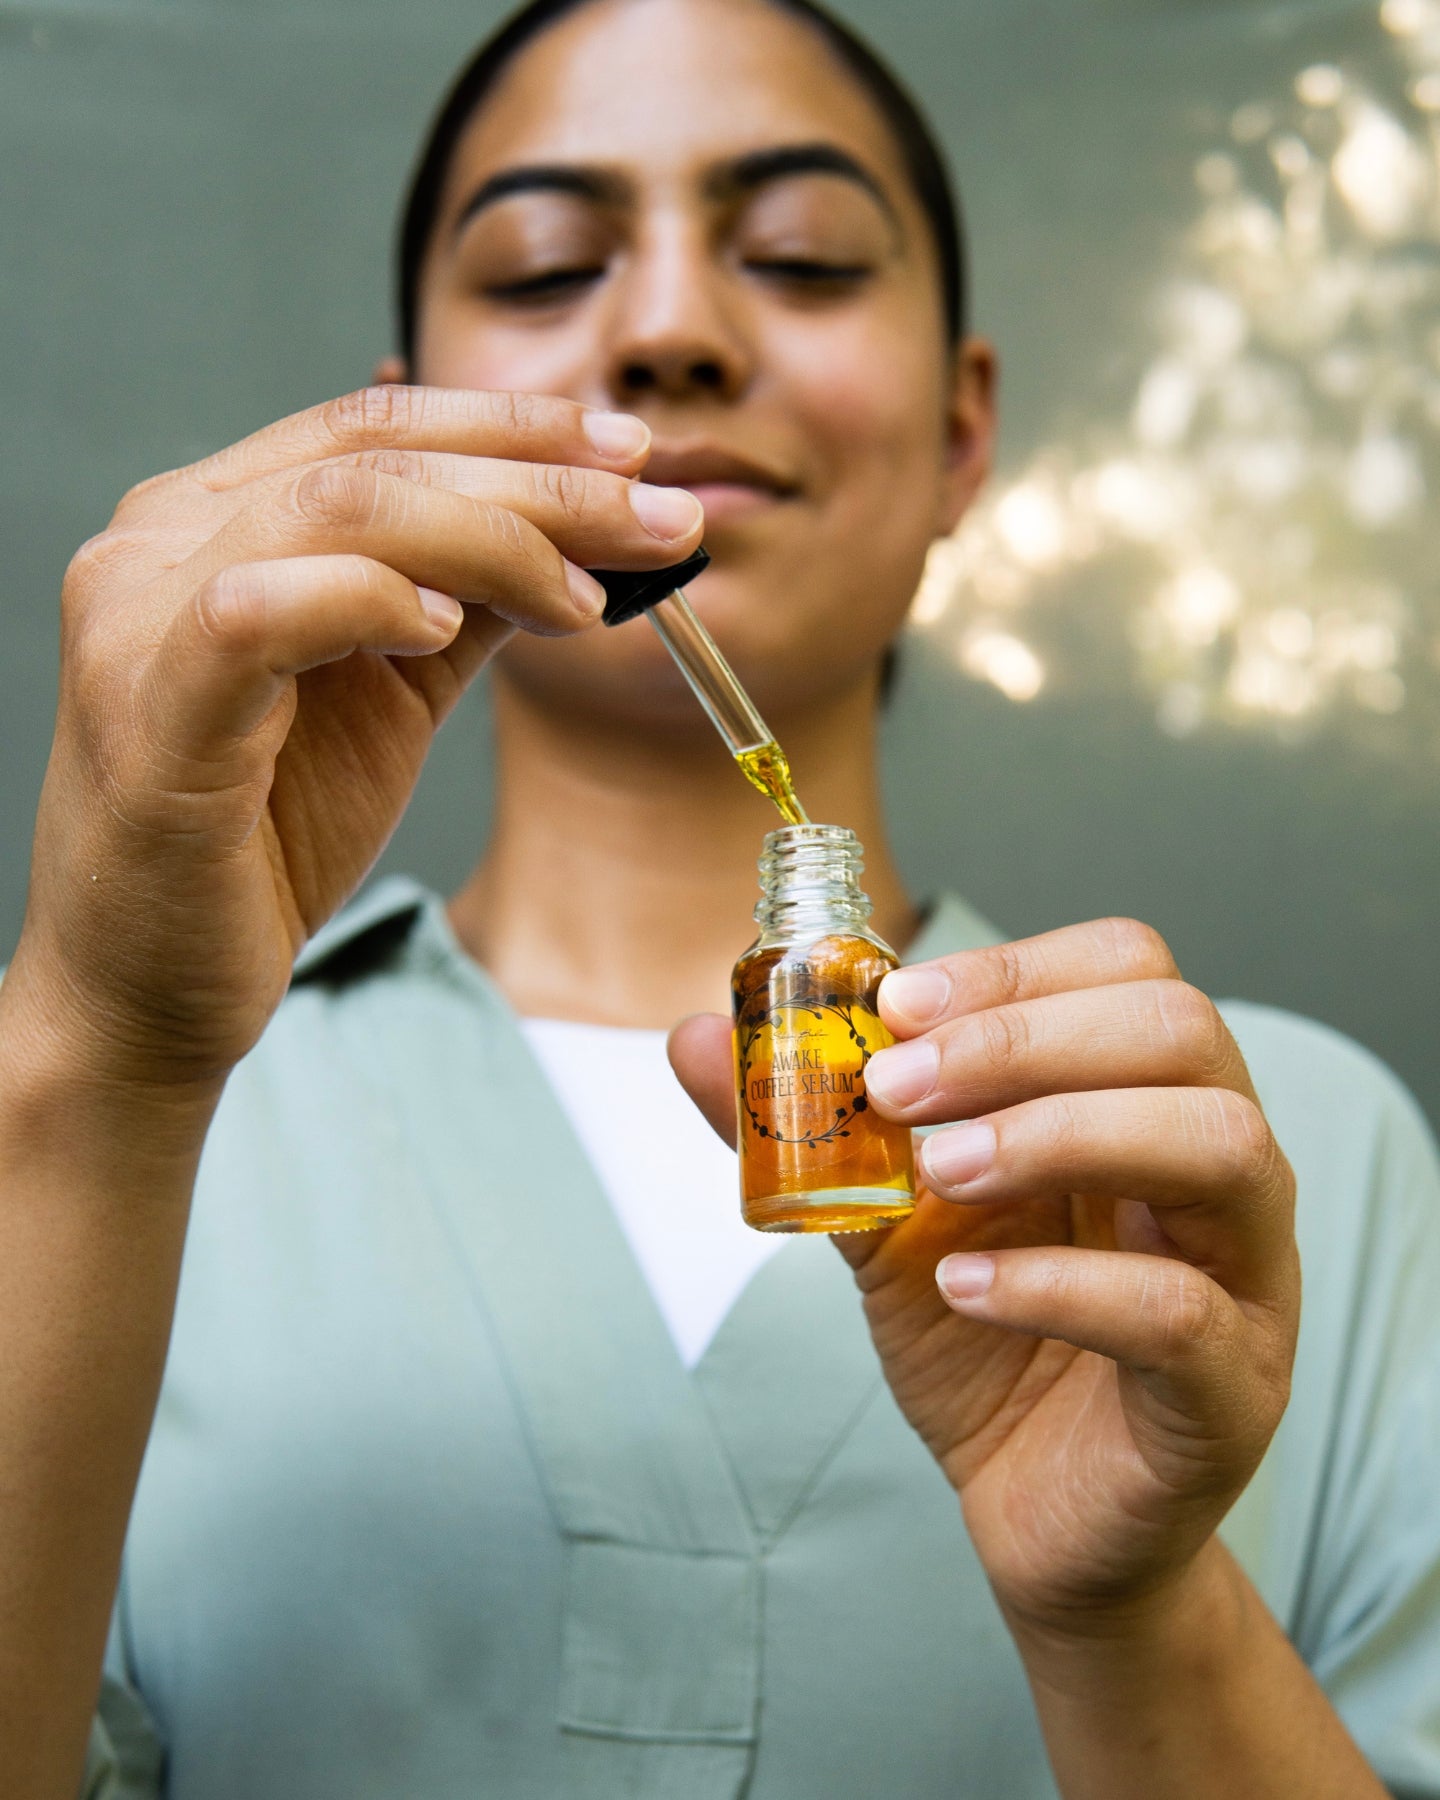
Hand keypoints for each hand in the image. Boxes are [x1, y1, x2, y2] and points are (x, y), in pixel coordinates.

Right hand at [10, 386, 702, 1094]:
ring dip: (491, 540)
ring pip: (333, 512)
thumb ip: (458, 604)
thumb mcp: (390, 698)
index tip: (637, 455)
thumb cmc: (264, 843)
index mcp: (212, 521)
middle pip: (372, 457)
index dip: (516, 428)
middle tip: (664, 520)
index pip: (373, 426)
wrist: (155, 986)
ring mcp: (139, 617)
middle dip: (542, 482)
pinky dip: (365, 602)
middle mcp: (160, 543)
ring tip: (586, 596)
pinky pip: (259, 613)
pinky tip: (442, 629)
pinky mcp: (145, 709)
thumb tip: (575, 535)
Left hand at [669, 919, 1299, 1641]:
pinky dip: (1058, 1284)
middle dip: (1022, 1039)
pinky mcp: (1235, 1388)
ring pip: (1215, 1144)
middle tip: (899, 1087)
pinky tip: (963, 1287)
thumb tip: (693, 1035)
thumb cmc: (985, 1343)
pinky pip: (1176, 1311)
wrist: (1038, 1515)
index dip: (1012, 967)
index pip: (1128, 968)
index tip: (894, 1007)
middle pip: (1181, 1030)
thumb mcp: (883, 1217)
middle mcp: (1218, 1165)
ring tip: (939, 1173)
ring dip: (1058, 1133)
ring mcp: (1247, 1275)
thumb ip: (811, 1125)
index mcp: (1143, 1097)